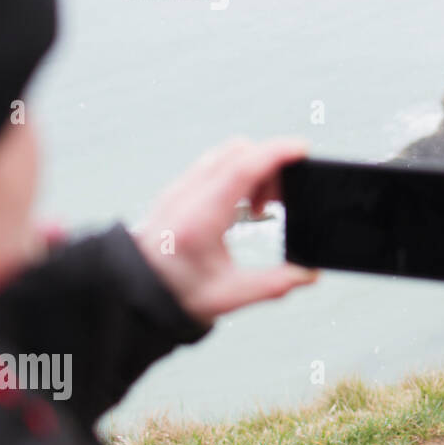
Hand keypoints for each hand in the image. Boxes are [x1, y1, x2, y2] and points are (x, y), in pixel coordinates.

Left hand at [134, 137, 318, 324]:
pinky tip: (244, 203)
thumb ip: (273, 285)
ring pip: (226, 153)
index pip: (242, 167)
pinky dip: (239, 171)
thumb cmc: (176, 293)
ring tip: (262, 205)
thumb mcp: (228, 296)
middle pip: (238, 152)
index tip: (303, 148)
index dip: (276, 153)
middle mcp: (187, 195)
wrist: (133, 290)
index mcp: (200, 218)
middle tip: (282, 200)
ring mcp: (180, 187)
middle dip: (271, 164)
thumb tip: (310, 274)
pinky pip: (215, 162)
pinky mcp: (179, 188)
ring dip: (254, 167)